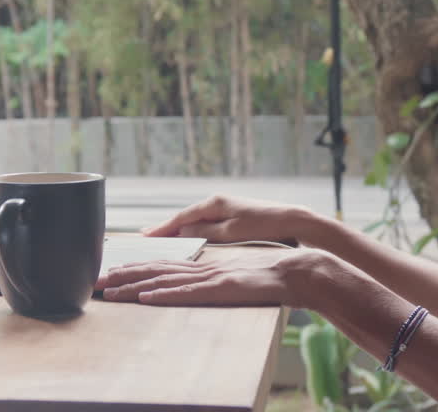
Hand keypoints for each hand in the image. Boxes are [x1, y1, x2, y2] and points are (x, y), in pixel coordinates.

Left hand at [96, 248, 326, 307]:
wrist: (292, 272)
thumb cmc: (266, 279)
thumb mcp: (233, 279)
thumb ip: (213, 282)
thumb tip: (197, 288)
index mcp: (202, 267)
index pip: (161, 267)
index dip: (134, 269)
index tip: (111, 272)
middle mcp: (200, 269)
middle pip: (154, 271)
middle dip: (123, 276)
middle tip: (96, 281)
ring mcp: (208, 278)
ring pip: (163, 280)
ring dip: (134, 285)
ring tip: (110, 289)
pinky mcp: (219, 288)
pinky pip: (186, 293)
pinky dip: (164, 294)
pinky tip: (146, 298)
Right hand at [142, 195, 318, 245]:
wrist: (292, 220)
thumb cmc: (263, 226)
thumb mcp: (231, 232)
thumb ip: (205, 231)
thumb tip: (182, 231)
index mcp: (214, 203)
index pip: (181, 217)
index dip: (162, 227)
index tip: (145, 235)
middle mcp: (217, 202)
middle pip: (185, 216)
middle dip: (166, 227)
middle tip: (145, 235)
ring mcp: (226, 207)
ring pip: (196, 219)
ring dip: (179, 228)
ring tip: (161, 236)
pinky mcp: (234, 214)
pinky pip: (206, 221)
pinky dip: (194, 228)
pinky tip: (189, 234)